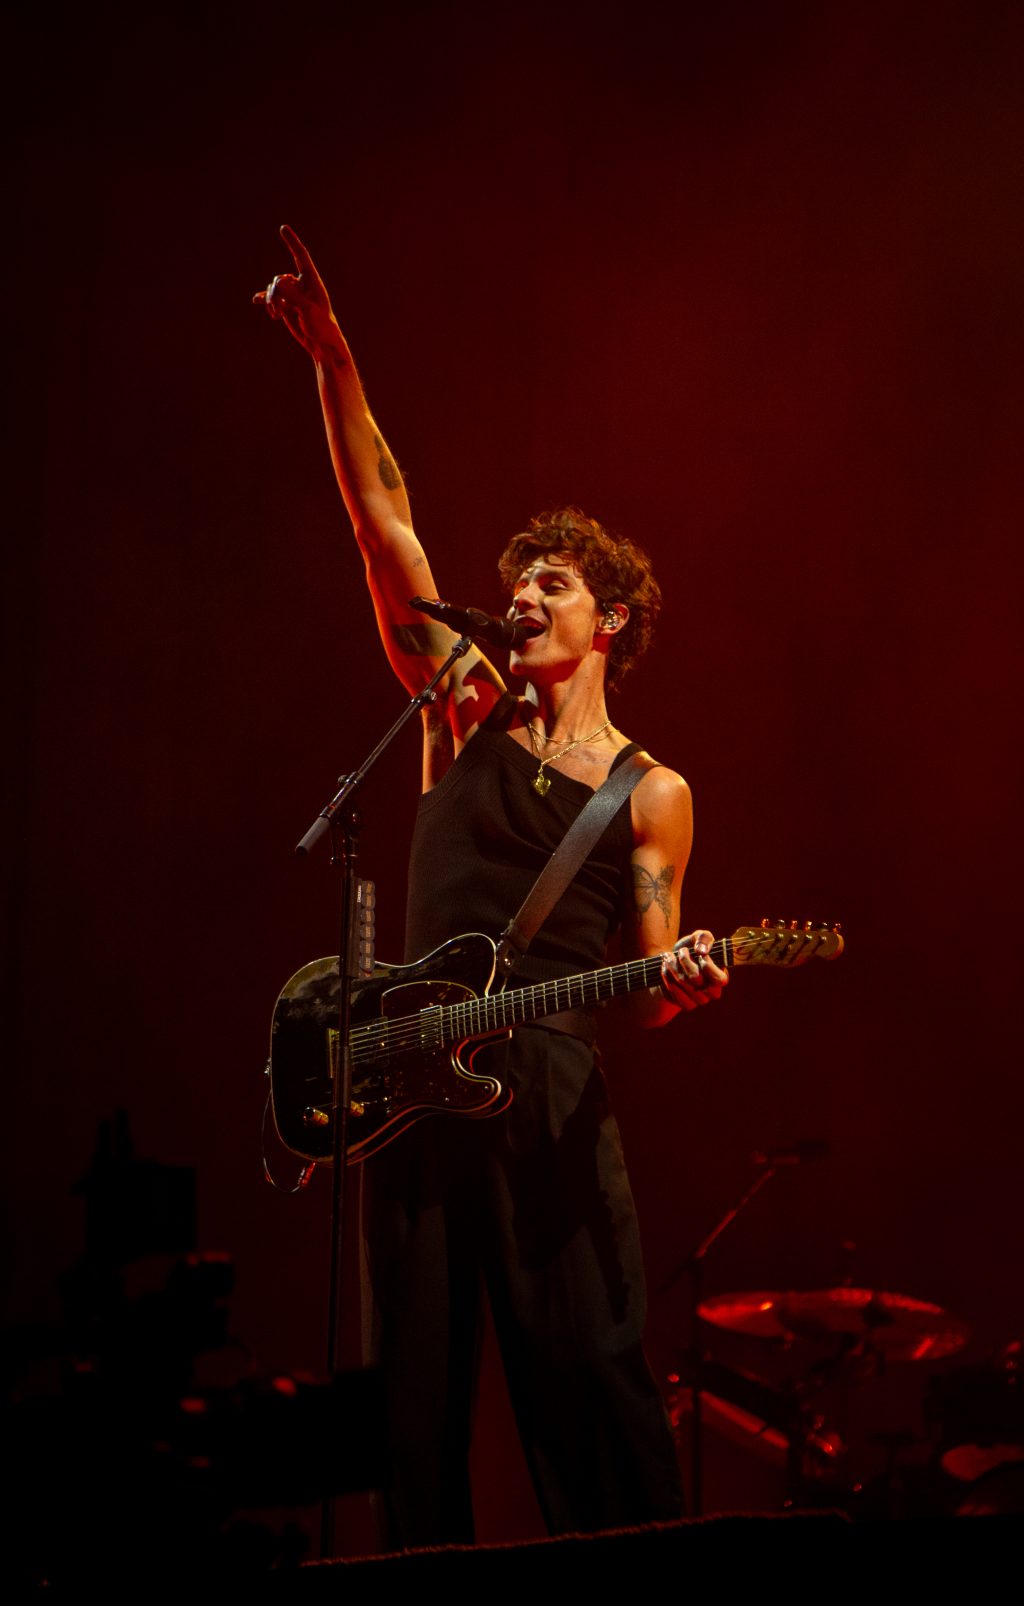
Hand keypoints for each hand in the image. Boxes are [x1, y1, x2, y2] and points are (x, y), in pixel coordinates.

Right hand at [252, 225, 338, 358]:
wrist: (322, 344)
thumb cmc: (322, 327)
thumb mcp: (308, 311)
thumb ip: (293, 296)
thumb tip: (277, 284)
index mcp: (312, 282)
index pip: (301, 257)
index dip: (292, 242)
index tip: (283, 228)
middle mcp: (301, 285)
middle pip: (280, 279)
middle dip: (275, 293)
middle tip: (278, 309)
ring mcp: (293, 295)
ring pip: (273, 289)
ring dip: (271, 301)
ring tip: (276, 315)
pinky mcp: (286, 305)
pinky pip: (270, 298)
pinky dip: (264, 300)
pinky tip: (256, 301)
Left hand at [660, 929, 728, 1011]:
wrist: (673, 963)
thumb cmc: (690, 949)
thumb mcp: (697, 938)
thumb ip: (704, 937)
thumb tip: (702, 950)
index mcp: (721, 977)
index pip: (719, 979)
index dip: (707, 965)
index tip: (698, 953)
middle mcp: (713, 992)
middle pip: (696, 979)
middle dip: (685, 961)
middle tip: (680, 952)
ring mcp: (700, 1001)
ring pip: (683, 983)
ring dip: (673, 966)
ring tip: (668, 957)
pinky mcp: (687, 1005)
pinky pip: (674, 992)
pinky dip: (667, 977)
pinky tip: (665, 968)